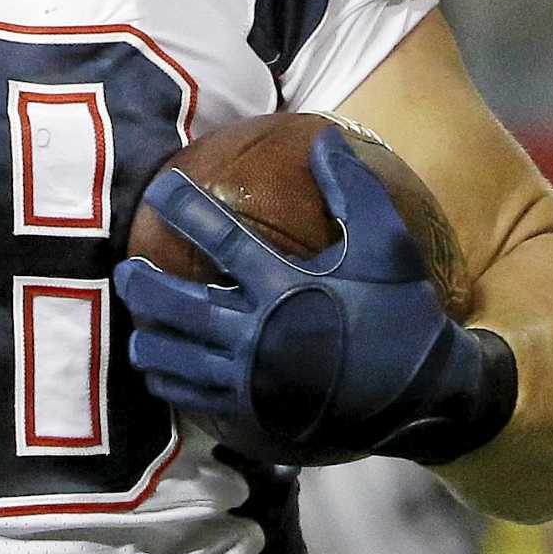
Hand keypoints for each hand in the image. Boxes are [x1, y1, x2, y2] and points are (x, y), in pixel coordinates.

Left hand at [112, 126, 516, 466]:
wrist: (428, 396)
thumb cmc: (404, 314)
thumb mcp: (387, 245)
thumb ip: (354, 190)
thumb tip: (326, 138)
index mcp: (286, 287)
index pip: (220, 238)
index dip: (185, 208)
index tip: (160, 188)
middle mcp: (260, 333)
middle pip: (180, 304)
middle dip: (144, 284)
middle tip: (124, 269)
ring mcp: (253, 379)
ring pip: (179, 357)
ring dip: (151, 339)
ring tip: (134, 326)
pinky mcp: (255, 415)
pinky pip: (196, 398)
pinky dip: (171, 383)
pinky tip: (160, 373)